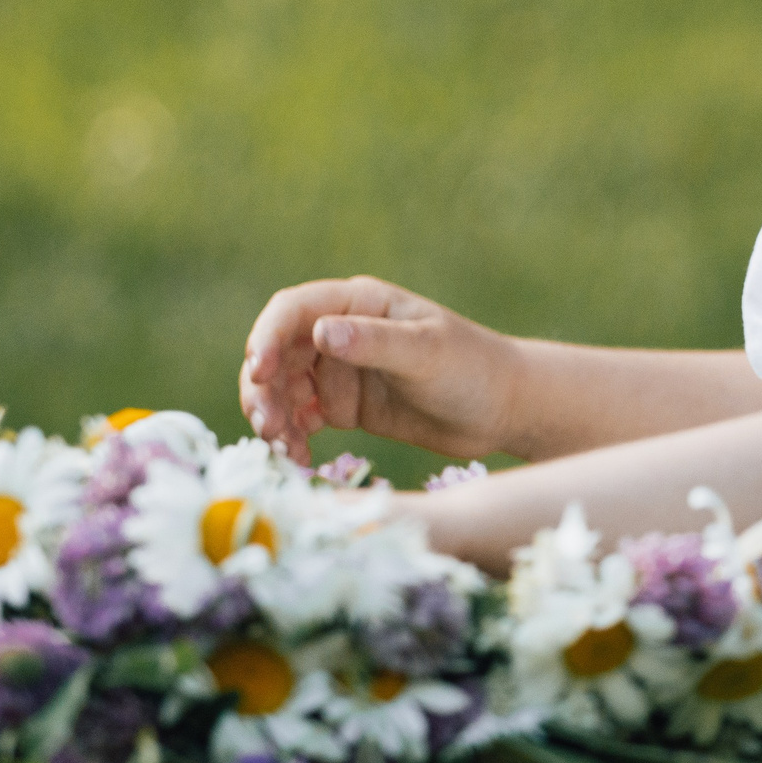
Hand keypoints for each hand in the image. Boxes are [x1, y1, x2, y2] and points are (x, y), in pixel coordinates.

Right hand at [238, 275, 508, 464]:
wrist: (502, 409)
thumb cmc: (472, 367)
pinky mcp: (343, 407)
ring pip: (282, 389)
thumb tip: (320, 332)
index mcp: (358, 303)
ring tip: (284, 449)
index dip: (266, 337)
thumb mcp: (426, 351)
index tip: (259, 371)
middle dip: (262, 388)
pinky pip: (300, 419)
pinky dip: (290, 436)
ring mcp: (338, 371)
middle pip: (277, 354)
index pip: (292, 311)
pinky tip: (298, 459)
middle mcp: (340, 332)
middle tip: (267, 426)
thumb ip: (374, 342)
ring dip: (272, 416)